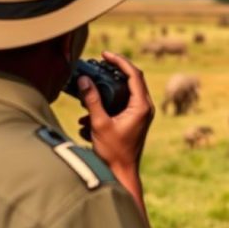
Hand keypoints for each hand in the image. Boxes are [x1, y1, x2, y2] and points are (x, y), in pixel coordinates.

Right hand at [76, 51, 154, 173]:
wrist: (122, 173)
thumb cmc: (114, 152)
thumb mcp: (99, 124)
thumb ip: (92, 100)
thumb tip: (84, 79)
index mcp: (141, 106)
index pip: (134, 74)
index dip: (119, 61)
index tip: (105, 54)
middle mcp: (145, 108)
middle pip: (131, 79)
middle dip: (112, 72)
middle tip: (97, 65)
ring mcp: (141, 114)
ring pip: (124, 92)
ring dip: (106, 91)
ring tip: (88, 92)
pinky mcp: (134, 120)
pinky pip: (120, 105)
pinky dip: (106, 104)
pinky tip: (87, 116)